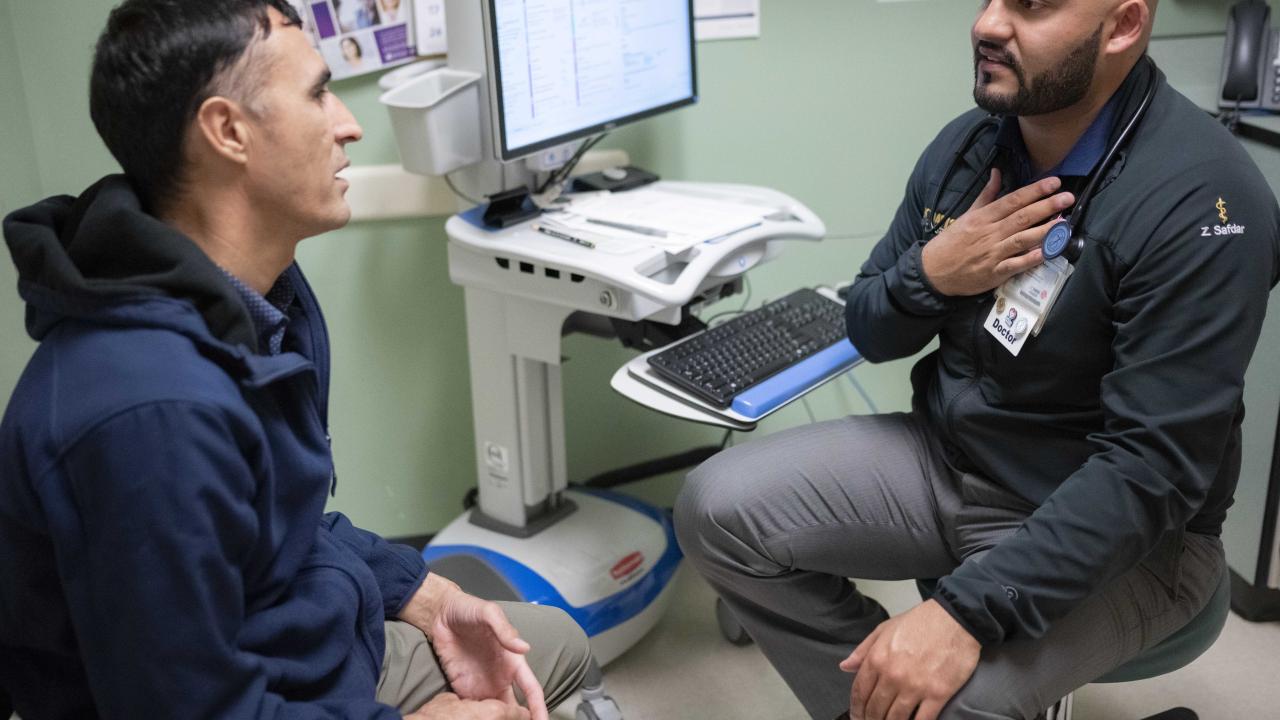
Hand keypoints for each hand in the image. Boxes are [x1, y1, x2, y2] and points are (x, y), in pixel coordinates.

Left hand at [398, 575, 547, 719]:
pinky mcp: (462, 688)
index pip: (531, 689)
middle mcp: (500, 676)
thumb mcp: (489, 613)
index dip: (539, 707)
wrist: (440, 614)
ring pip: (495, 712)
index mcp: (512, 661)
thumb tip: (524, 648)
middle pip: (515, 708)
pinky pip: (473, 710)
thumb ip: (505, 630)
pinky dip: (477, 718)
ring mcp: (482, 684)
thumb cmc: (468, 609)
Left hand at [839, 599, 980, 719]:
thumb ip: (863, 650)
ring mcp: (915, 686)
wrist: (955, 618)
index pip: (860, 692)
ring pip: (896, 718)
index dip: (856, 709)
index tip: (858, 717)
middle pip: (875, 709)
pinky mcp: (938, 694)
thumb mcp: (884, 629)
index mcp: (877, 659)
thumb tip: (845, 667)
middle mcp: (893, 675)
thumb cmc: (920, 621)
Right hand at [920, 169, 1074, 296]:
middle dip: (1046, 206)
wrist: (934, 271)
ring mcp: (993, 253)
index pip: (1013, 200)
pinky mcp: (995, 273)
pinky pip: (1016, 265)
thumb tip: (997, 173)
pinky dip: (1031, 259)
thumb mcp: (967, 215)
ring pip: (1022, 239)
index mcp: (983, 217)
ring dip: (1045, 231)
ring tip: (1064, 223)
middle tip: (1067, 198)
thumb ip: (986, 196)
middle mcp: (990, 233)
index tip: (1054, 182)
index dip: (1034, 191)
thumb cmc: (951, 242)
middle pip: (1022, 217)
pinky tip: (1047, 252)